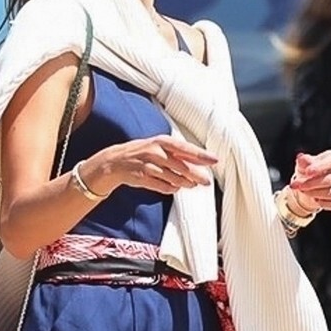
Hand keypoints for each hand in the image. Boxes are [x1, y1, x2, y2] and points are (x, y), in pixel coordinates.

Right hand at [91, 134, 214, 195]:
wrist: (116, 161)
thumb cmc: (143, 152)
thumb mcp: (159, 146)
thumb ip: (178, 153)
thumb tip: (200, 160)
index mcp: (162, 141)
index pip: (185, 149)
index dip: (201, 155)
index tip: (214, 161)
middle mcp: (156, 152)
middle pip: (182, 166)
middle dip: (196, 175)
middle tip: (207, 181)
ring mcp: (148, 166)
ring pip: (173, 178)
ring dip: (185, 183)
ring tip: (192, 185)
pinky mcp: (142, 178)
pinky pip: (162, 186)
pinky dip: (171, 188)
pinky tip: (176, 188)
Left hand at [287, 149, 330, 214]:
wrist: (306, 187)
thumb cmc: (306, 172)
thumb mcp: (302, 165)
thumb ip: (303, 161)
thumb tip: (301, 158)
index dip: (320, 167)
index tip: (307, 172)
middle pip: (330, 180)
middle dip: (310, 184)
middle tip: (295, 185)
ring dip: (313, 193)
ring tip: (302, 191)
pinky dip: (323, 203)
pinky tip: (315, 200)